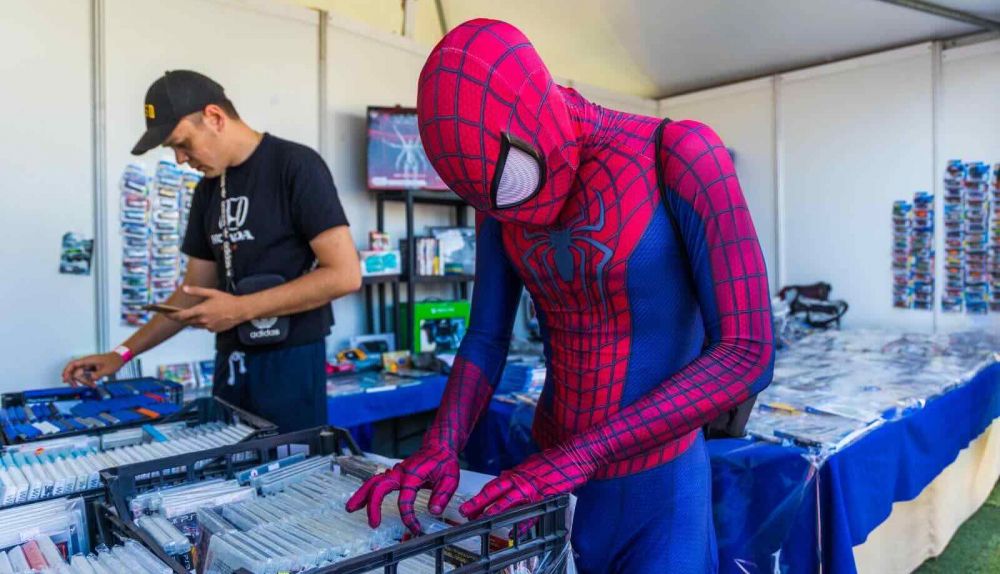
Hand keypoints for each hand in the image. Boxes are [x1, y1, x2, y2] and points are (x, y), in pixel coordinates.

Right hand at [61, 353, 123, 387]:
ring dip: (84, 381)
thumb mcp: (106, 370)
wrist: (119, 358)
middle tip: (76, 387)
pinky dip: (88, 380)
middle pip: (75, 371)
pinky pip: (86, 375)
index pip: (73, 364)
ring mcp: (89, 365)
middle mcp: (87, 362)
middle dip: (76, 380)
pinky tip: (92, 384)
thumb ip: (97, 375)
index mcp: (88, 360)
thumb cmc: (114, 361)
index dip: (67, 371)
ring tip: (92, 386)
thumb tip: (90, 379)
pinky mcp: (91, 369)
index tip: (64, 378)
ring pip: (80, 374)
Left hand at [170, 286, 247, 332]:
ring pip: (195, 325)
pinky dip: (202, 323)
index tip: (165, 314)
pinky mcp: (213, 330)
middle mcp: (203, 320)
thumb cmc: (227, 300)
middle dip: (179, 318)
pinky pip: (204, 327)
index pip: (182, 315)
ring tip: (188, 315)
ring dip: (190, 320)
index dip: (172, 315)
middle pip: (186, 321)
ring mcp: (208, 326)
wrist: (241, 310)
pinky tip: (206, 317)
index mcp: (201, 310)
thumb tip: (184, 288)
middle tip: (172, 314)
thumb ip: (196, 291)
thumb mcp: (212, 292)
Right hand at [345, 443, 459, 534]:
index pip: (405, 500)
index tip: (415, 528)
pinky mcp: (394, 473)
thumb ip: (442, 495)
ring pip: (372, 482)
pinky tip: (360, 500)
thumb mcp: (450, 478)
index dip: (408, 517)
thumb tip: (433, 512)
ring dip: (361, 495)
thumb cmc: (443, 461)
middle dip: (373, 506)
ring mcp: (395, 472)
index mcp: (413, 475)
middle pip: (379, 487)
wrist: (438, 446)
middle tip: (373, 523)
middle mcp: (400, 472)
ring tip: (350, 508)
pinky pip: (376, 480)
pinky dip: (366, 490)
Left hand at [459, 447, 590, 520]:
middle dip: (478, 503)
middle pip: (494, 493)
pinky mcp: (545, 496)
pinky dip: (524, 523)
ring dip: (494, 512)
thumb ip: (517, 471)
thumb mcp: (531, 463)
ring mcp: (532, 488)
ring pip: (508, 502)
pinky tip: (516, 531)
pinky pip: (532, 512)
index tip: (469, 506)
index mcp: (516, 473)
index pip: (493, 486)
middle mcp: (520, 480)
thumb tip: (505, 474)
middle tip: (465, 513)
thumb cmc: (554, 459)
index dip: (480, 497)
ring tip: (481, 521)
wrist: (574, 455)